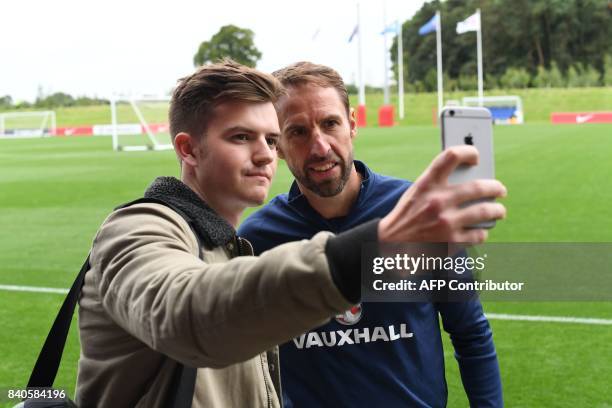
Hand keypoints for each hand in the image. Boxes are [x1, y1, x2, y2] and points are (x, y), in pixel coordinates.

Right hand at [379, 145, 506, 243]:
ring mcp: (446, 222)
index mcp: (427, 183)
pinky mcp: (451, 241)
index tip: (476, 156)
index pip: (451, 156)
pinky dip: (482, 232)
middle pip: (479, 186)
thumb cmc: (408, 214)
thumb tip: (472, 179)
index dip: (468, 152)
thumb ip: (439, 183)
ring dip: (497, 210)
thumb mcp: (417, 192)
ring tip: (499, 210)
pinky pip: (479, 234)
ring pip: (486, 211)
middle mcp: (437, 200)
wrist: (392, 243)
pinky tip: (481, 230)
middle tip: (500, 190)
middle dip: (495, 187)